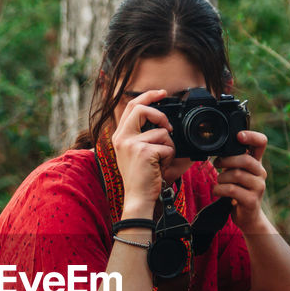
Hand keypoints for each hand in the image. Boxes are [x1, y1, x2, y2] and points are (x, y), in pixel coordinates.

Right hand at [111, 89, 174, 206]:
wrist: (137, 197)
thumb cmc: (140, 178)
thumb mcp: (136, 153)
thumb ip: (142, 135)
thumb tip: (162, 122)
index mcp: (120, 136)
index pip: (131, 106)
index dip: (148, 96)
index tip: (161, 93)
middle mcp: (122, 138)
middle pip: (141, 109)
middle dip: (160, 114)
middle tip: (168, 127)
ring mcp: (131, 144)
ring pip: (161, 132)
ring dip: (168, 147)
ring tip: (160, 161)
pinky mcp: (144, 152)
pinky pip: (167, 147)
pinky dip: (169, 158)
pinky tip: (160, 168)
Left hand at [213, 130, 268, 231]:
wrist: (248, 216)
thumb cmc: (239, 190)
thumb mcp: (237, 172)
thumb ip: (233, 160)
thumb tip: (219, 149)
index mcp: (257, 162)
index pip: (261, 142)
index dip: (252, 136)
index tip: (239, 136)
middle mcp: (261, 173)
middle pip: (245, 159)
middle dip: (226, 161)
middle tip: (217, 164)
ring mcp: (258, 187)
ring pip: (236, 175)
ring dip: (221, 177)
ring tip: (219, 182)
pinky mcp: (251, 200)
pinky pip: (232, 190)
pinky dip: (219, 189)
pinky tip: (218, 191)